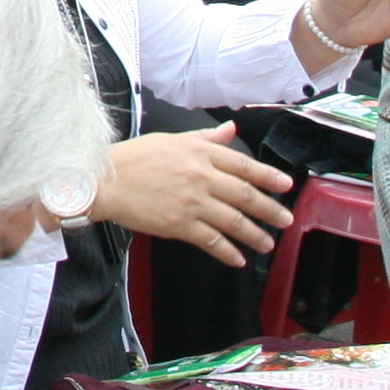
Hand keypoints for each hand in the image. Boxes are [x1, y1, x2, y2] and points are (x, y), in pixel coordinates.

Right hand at [89, 128, 292, 265]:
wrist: (103, 181)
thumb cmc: (133, 158)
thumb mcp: (170, 139)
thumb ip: (204, 137)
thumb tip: (230, 130)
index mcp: (199, 152)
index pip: (243, 165)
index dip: (268, 176)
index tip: (286, 186)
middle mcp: (200, 176)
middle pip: (245, 195)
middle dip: (269, 210)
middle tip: (285, 220)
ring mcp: (192, 201)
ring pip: (234, 221)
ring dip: (255, 235)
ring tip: (267, 244)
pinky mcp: (179, 224)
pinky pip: (212, 241)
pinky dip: (228, 252)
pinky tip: (238, 259)